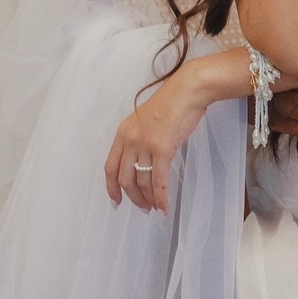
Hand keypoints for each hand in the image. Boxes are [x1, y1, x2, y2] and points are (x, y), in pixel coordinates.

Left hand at [104, 64, 209, 214]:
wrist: (188, 91)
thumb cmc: (172, 104)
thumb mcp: (147, 121)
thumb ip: (140, 141)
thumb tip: (143, 165)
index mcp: (123, 132)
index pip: (110, 167)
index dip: (112, 187)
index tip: (116, 201)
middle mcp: (130, 139)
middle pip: (124, 178)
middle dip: (133, 197)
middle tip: (143, 207)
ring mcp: (145, 144)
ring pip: (142, 182)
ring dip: (149, 199)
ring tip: (156, 207)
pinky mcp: (162, 148)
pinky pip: (159, 181)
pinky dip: (161, 197)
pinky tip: (165, 207)